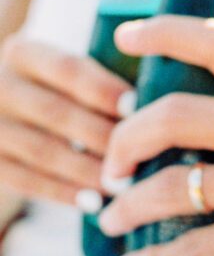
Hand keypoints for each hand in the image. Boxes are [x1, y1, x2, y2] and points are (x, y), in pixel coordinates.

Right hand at [0, 35, 132, 205]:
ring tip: (126, 186)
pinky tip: (95, 203)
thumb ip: (102, 82)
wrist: (8, 120)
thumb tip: (158, 103)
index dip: (103, 89)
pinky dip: (64, 193)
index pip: (67, 68)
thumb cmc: (62, 97)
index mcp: (25, 53)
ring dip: (88, 171)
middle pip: (57, 113)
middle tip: (141, 156)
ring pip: (43, 151)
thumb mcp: (68, 78)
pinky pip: (26, 180)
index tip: (137, 108)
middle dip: (102, 137)